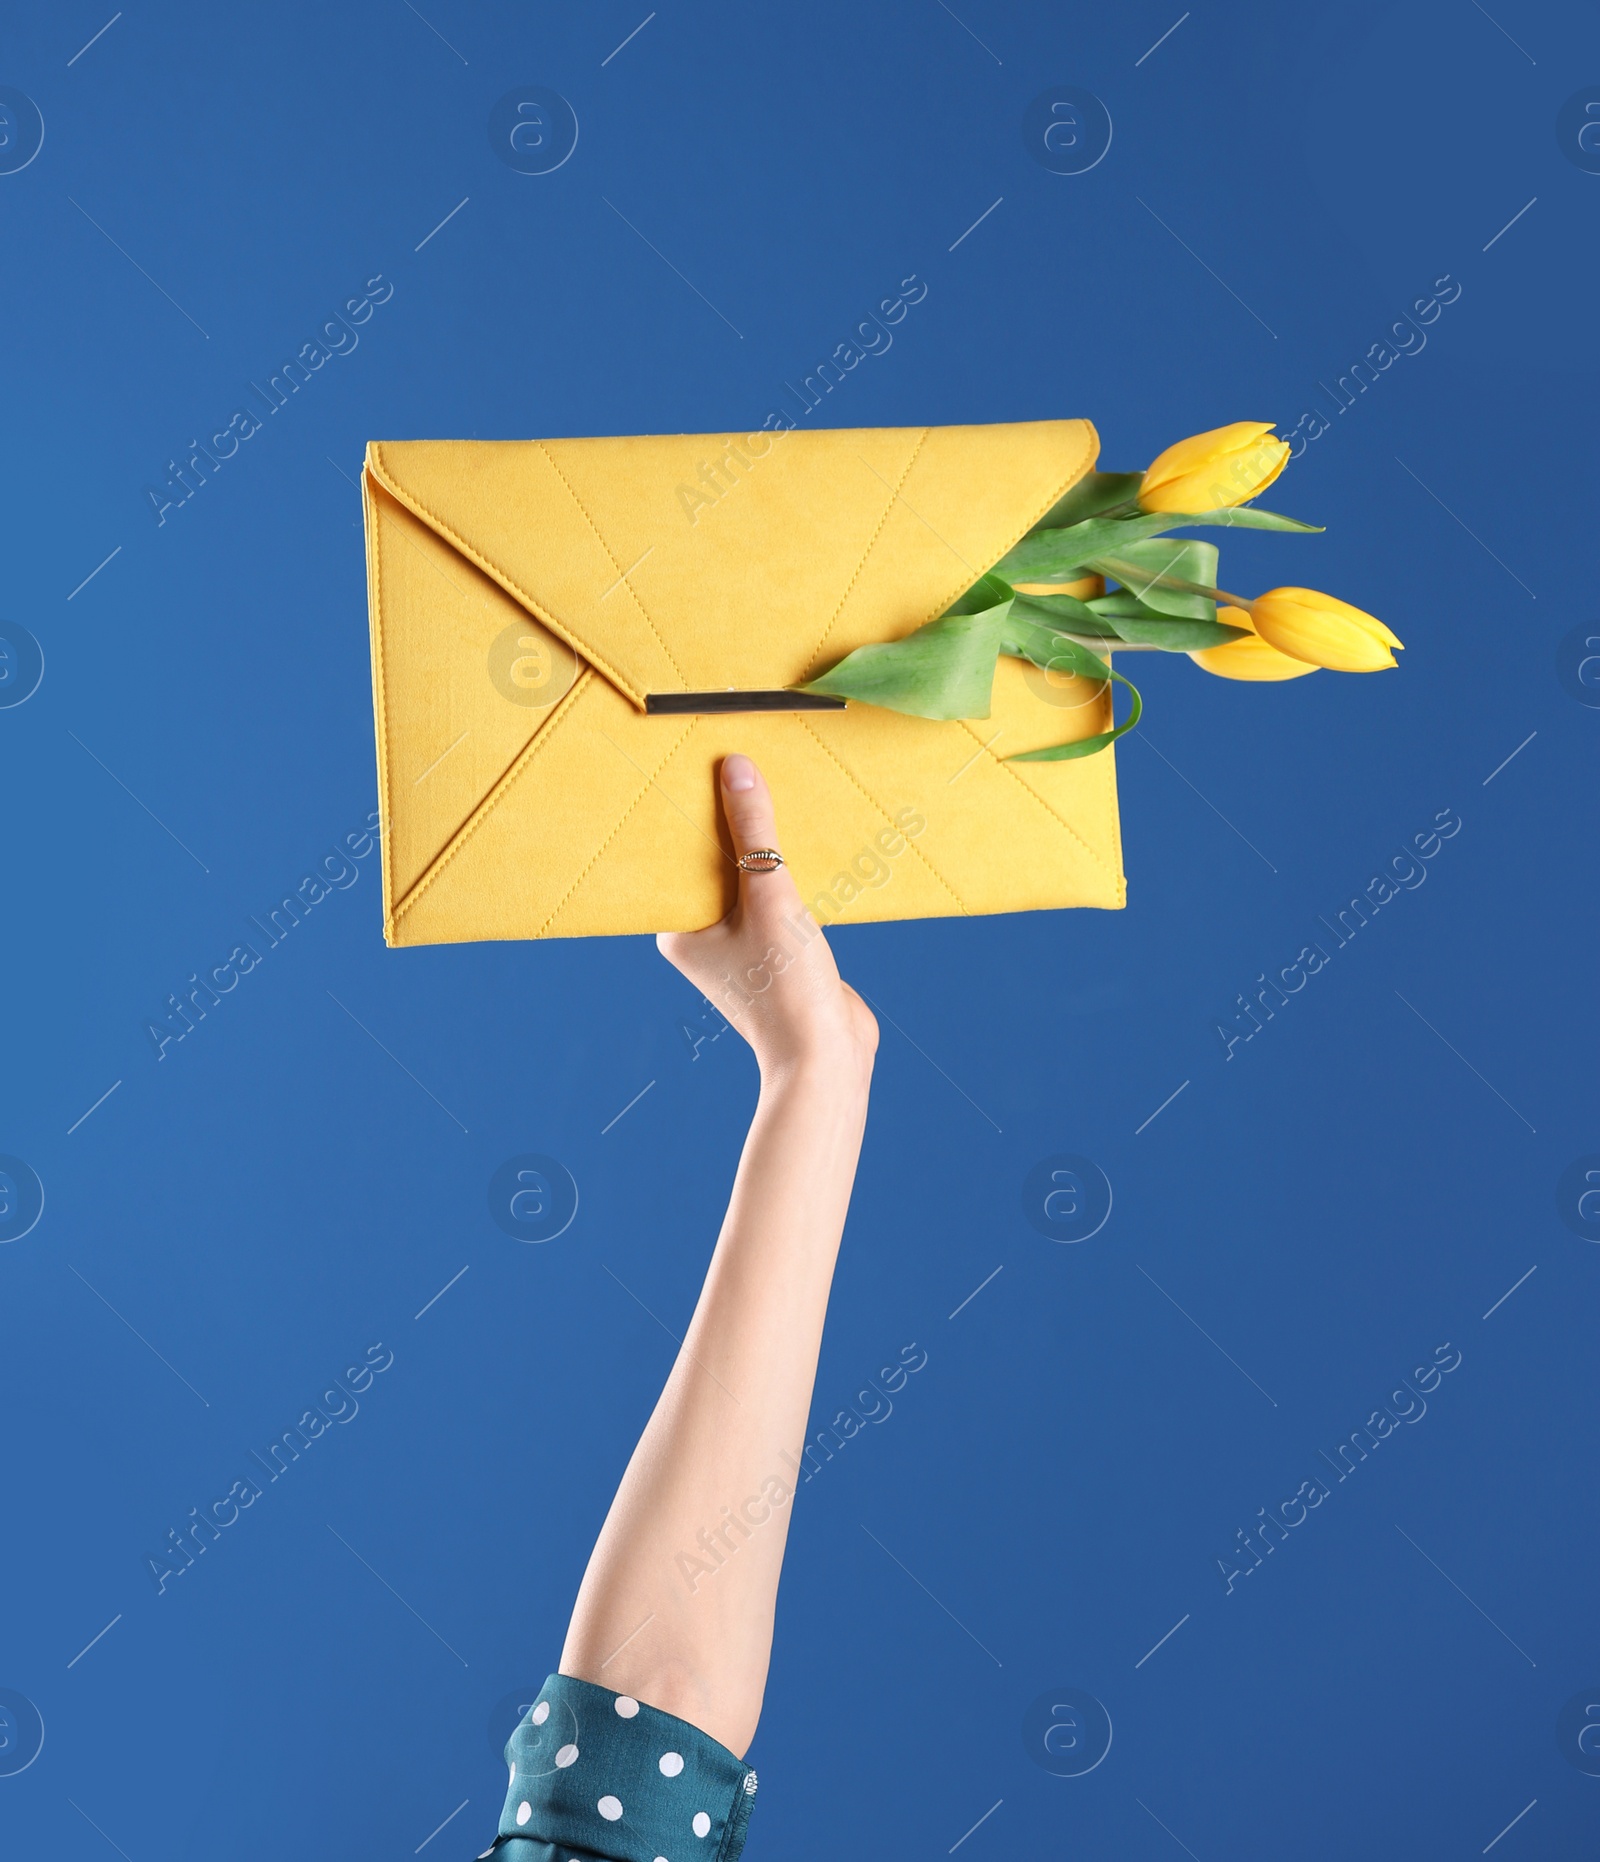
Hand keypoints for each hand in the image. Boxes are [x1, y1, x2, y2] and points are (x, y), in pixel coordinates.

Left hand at [657, 755, 877, 1082]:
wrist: (828, 1056)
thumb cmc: (786, 986)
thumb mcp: (771, 895)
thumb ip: (754, 832)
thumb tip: (736, 768)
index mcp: (678, 928)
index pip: (677, 854)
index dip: (690, 808)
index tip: (702, 760)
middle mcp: (702, 935)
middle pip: (714, 860)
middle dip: (733, 820)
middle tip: (744, 763)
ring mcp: (740, 942)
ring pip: (748, 876)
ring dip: (765, 844)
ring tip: (777, 789)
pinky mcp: (776, 946)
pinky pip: (777, 894)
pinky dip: (790, 870)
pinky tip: (807, 838)